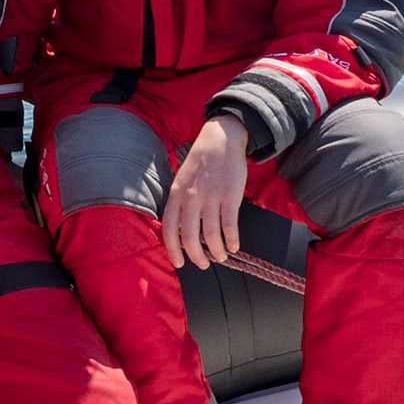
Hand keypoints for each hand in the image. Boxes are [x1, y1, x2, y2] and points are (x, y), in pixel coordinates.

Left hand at [162, 114, 249, 269]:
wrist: (219, 140)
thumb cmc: (200, 162)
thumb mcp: (181, 180)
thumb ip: (179, 203)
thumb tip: (179, 230)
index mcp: (176, 195)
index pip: (169, 229)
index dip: (173, 250)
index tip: (179, 263)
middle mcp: (191, 198)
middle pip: (190, 238)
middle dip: (197, 256)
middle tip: (204, 264)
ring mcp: (210, 197)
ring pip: (211, 235)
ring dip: (217, 251)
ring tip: (221, 256)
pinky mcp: (230, 196)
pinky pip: (230, 226)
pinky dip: (232, 240)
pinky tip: (234, 246)